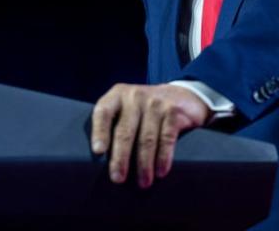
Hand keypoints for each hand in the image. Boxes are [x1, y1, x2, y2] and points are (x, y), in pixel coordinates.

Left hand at [90, 83, 210, 188]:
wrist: (180, 96)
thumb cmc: (144, 111)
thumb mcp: (126, 109)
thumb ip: (113, 125)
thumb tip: (100, 162)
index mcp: (117, 96)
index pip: (103, 112)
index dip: (99, 132)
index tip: (98, 152)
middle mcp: (135, 96)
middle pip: (124, 131)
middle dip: (120, 158)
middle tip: (118, 178)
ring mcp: (156, 103)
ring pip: (146, 139)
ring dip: (144, 164)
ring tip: (143, 182)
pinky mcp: (174, 112)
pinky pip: (166, 139)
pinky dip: (163, 158)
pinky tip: (160, 171)